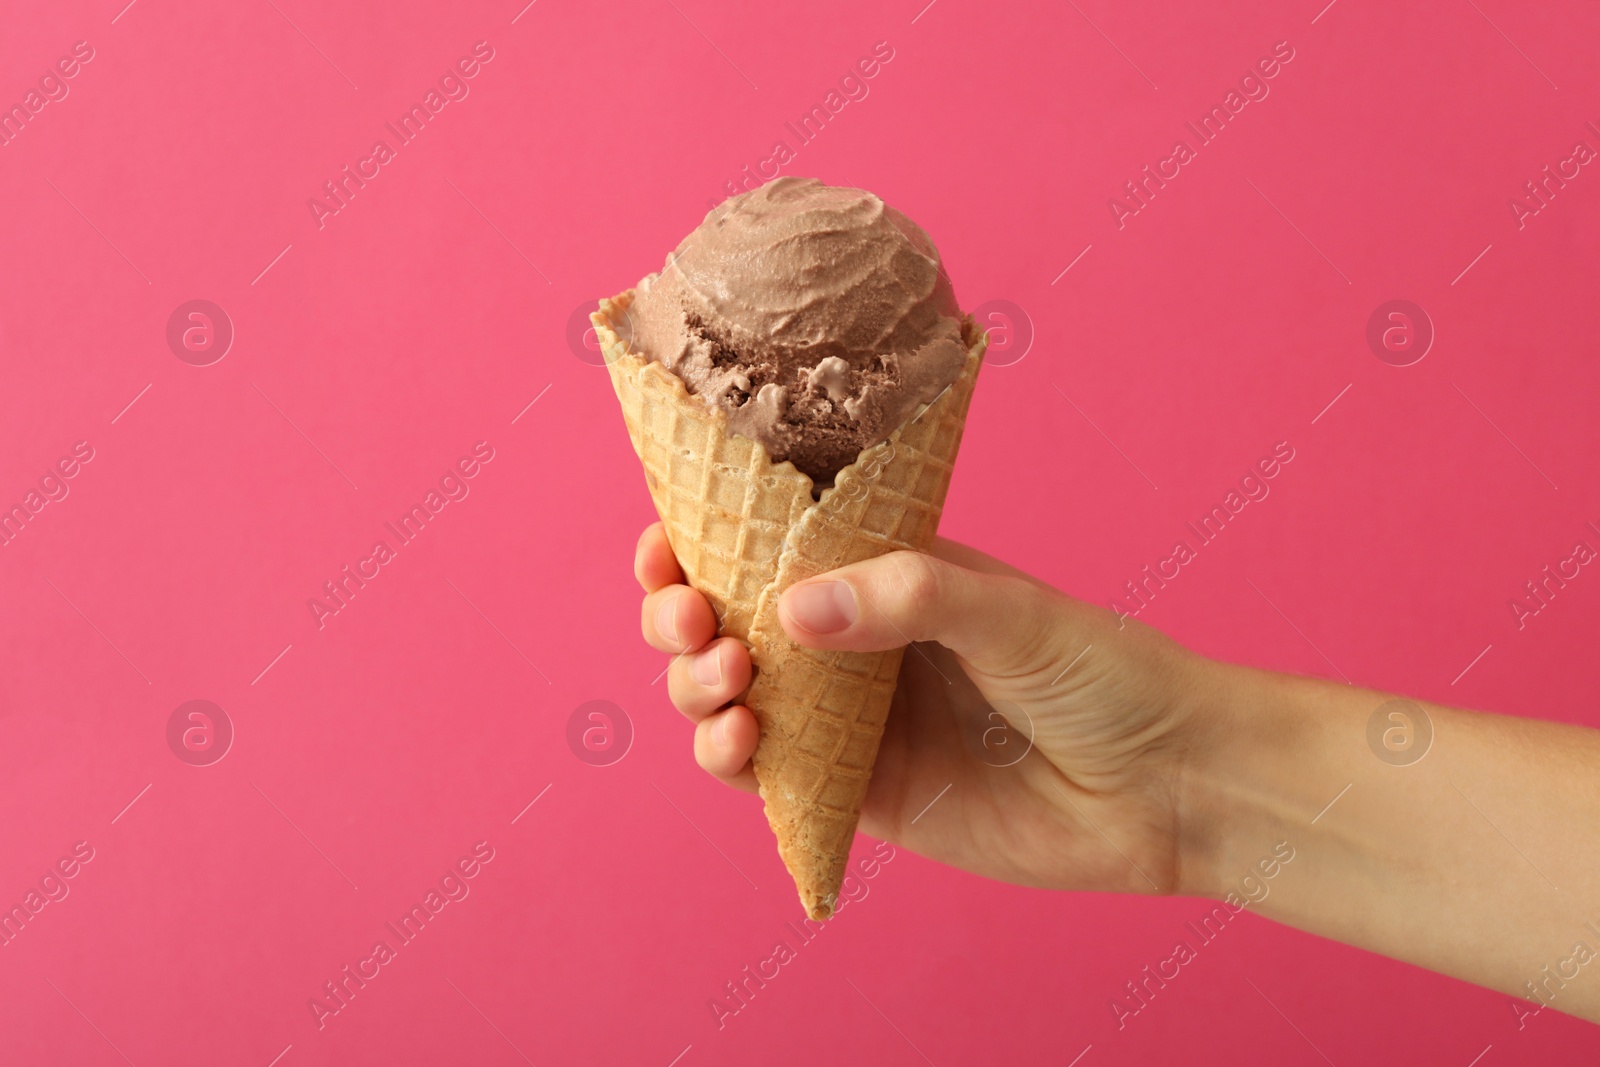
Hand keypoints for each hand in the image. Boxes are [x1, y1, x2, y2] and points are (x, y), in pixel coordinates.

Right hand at [634, 521, 1214, 896]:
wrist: (1166, 787)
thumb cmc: (1105, 674)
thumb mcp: (1011, 613)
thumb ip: (907, 600)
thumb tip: (789, 608)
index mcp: (881, 575)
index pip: (765, 546)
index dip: (699, 542)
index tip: (665, 545)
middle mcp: (853, 645)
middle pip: (726, 624)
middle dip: (682, 619)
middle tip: (693, 623)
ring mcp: (851, 722)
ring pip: (732, 700)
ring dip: (697, 690)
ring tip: (730, 687)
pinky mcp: (859, 797)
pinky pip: (770, 780)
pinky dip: (731, 760)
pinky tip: (741, 743)